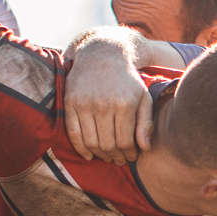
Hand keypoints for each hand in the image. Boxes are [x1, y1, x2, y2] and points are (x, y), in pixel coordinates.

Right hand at [63, 40, 153, 163]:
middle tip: (119, 160)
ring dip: (99, 155)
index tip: (132, 157)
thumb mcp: (143, 98)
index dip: (129, 154)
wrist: (103, 55)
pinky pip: (73, 133)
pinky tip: (89, 155)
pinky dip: (81, 148)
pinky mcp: (70, 103)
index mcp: (123, 104)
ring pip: (91, 142)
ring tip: (107, 157)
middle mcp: (103, 104)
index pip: (125, 142)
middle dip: (115, 157)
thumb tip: (144, 148)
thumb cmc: (127, 80)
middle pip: (108, 145)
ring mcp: (84, 104)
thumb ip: (146, 123)